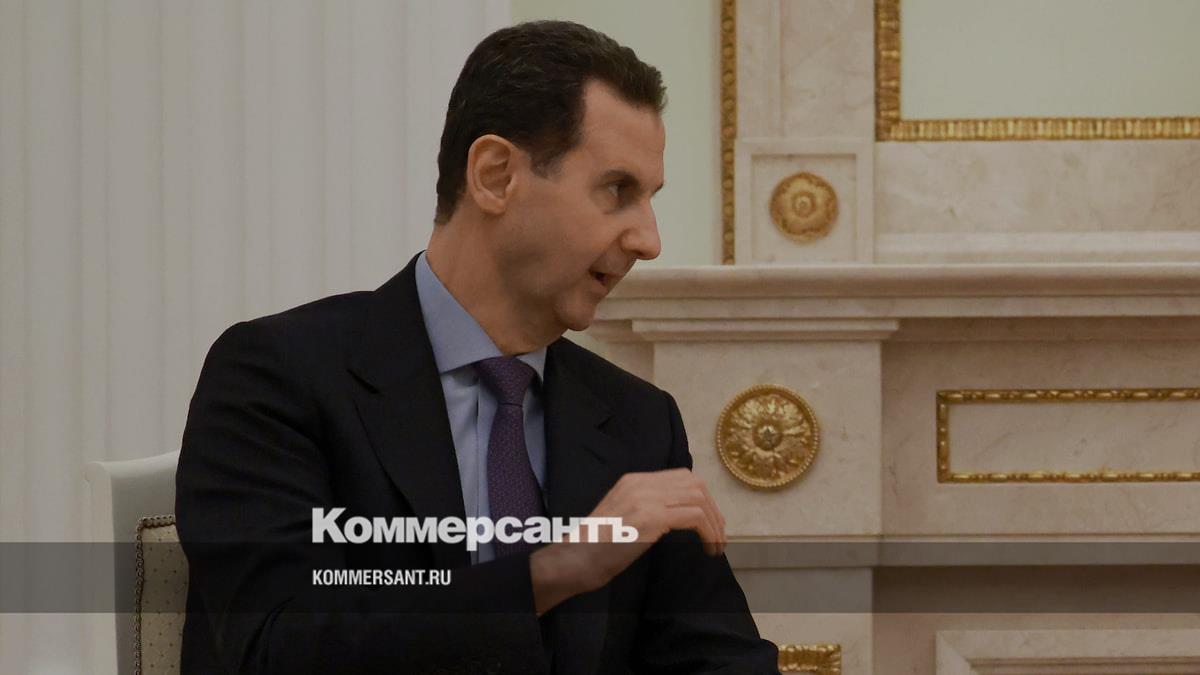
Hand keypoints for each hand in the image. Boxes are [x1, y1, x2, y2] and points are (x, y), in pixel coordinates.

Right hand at [529, 468, 726, 614]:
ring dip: (714, 523)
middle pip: (694, 483)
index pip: (682, 477)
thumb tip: (677, 515)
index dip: (703, 498)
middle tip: (718, 534)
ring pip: (698, 498)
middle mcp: (640, 483)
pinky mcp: (650, 517)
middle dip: (713, 509)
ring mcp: (645, 498)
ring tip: (717, 545)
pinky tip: (709, 548)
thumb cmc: (597, 546)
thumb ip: (646, 507)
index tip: (710, 521)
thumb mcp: (624, 515)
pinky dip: (709, 532)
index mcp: (633, 480)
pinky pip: (694, 517)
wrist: (576, 558)